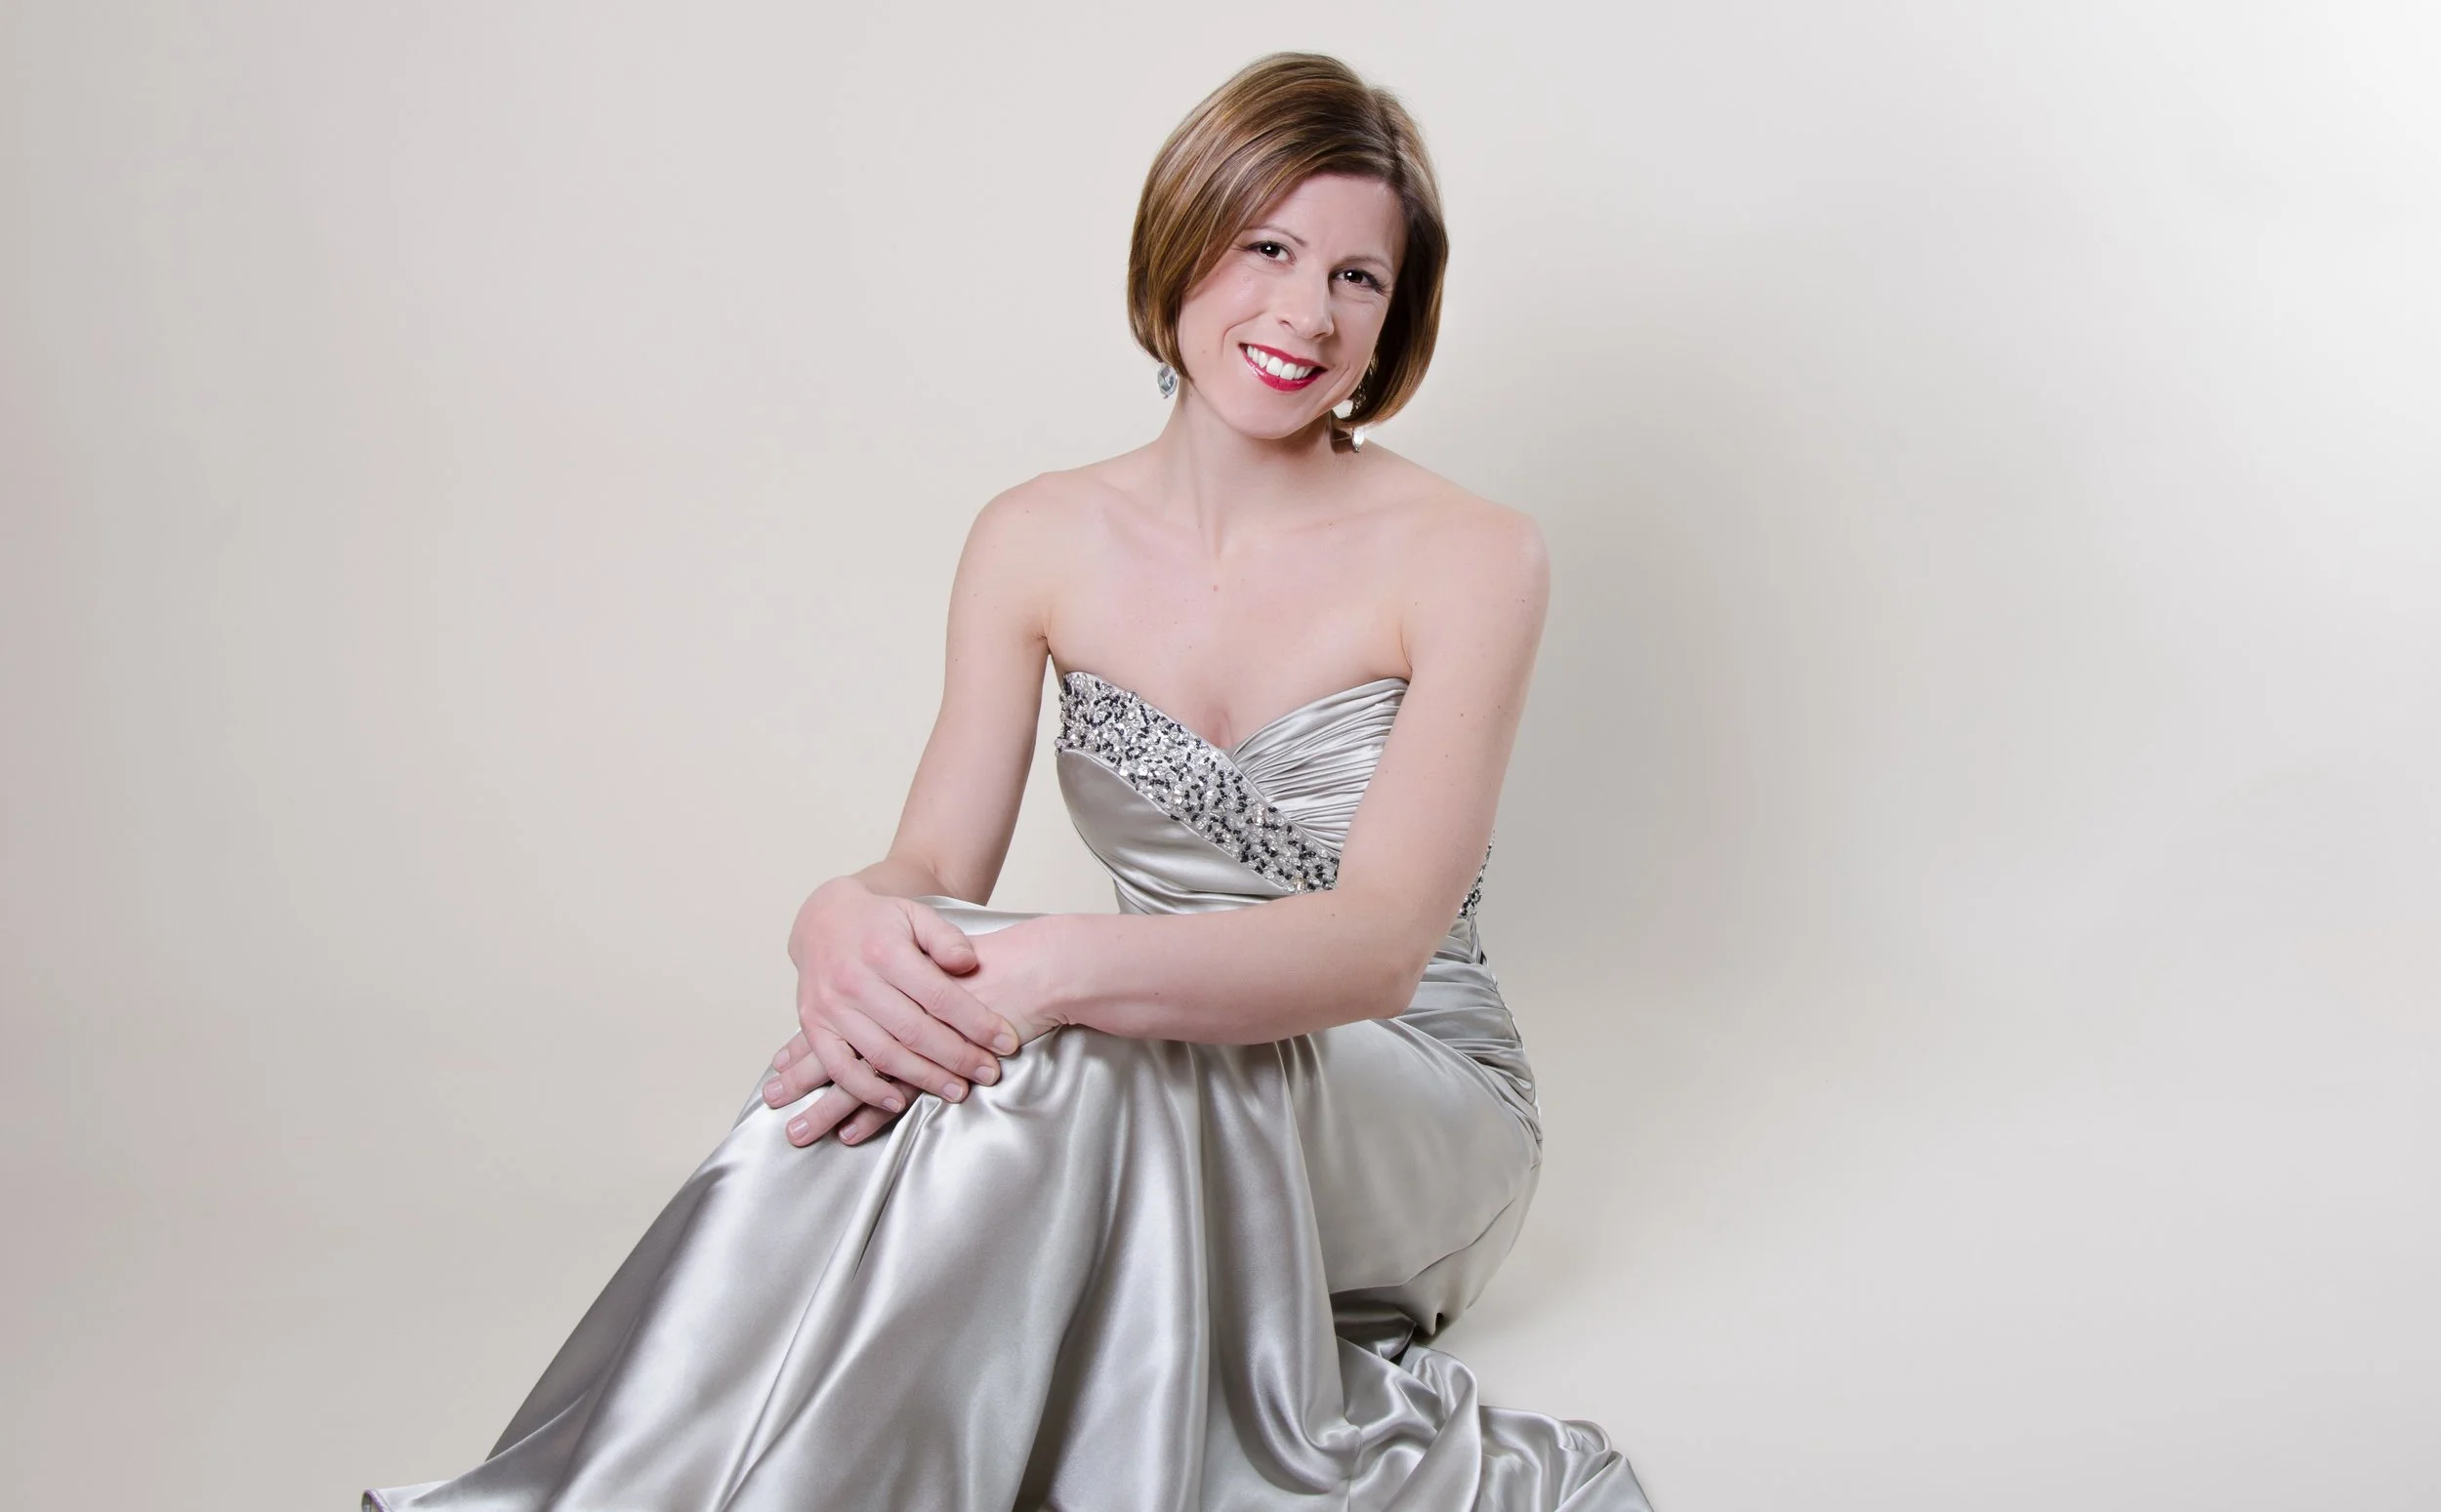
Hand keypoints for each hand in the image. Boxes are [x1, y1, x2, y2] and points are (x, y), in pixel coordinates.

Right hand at [768, 916, 1070, 1146]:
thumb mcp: (916, 915)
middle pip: (915, 1031)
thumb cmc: (879, 922)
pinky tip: (896, 1102)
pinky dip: (866, 1090)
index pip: (940, 996)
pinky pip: (839, 1067)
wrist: (822, 920)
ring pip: (882, 1054)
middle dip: (958, 1057)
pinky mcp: (813, 1026)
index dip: (977, 1023)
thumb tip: (969, 962)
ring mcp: (831, 1007)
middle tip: (989, 1073)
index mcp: (884, 950)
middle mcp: (854, 980)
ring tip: (957, 1091)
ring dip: (922, 1079)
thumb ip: (945, 938)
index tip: (1006, 1042)